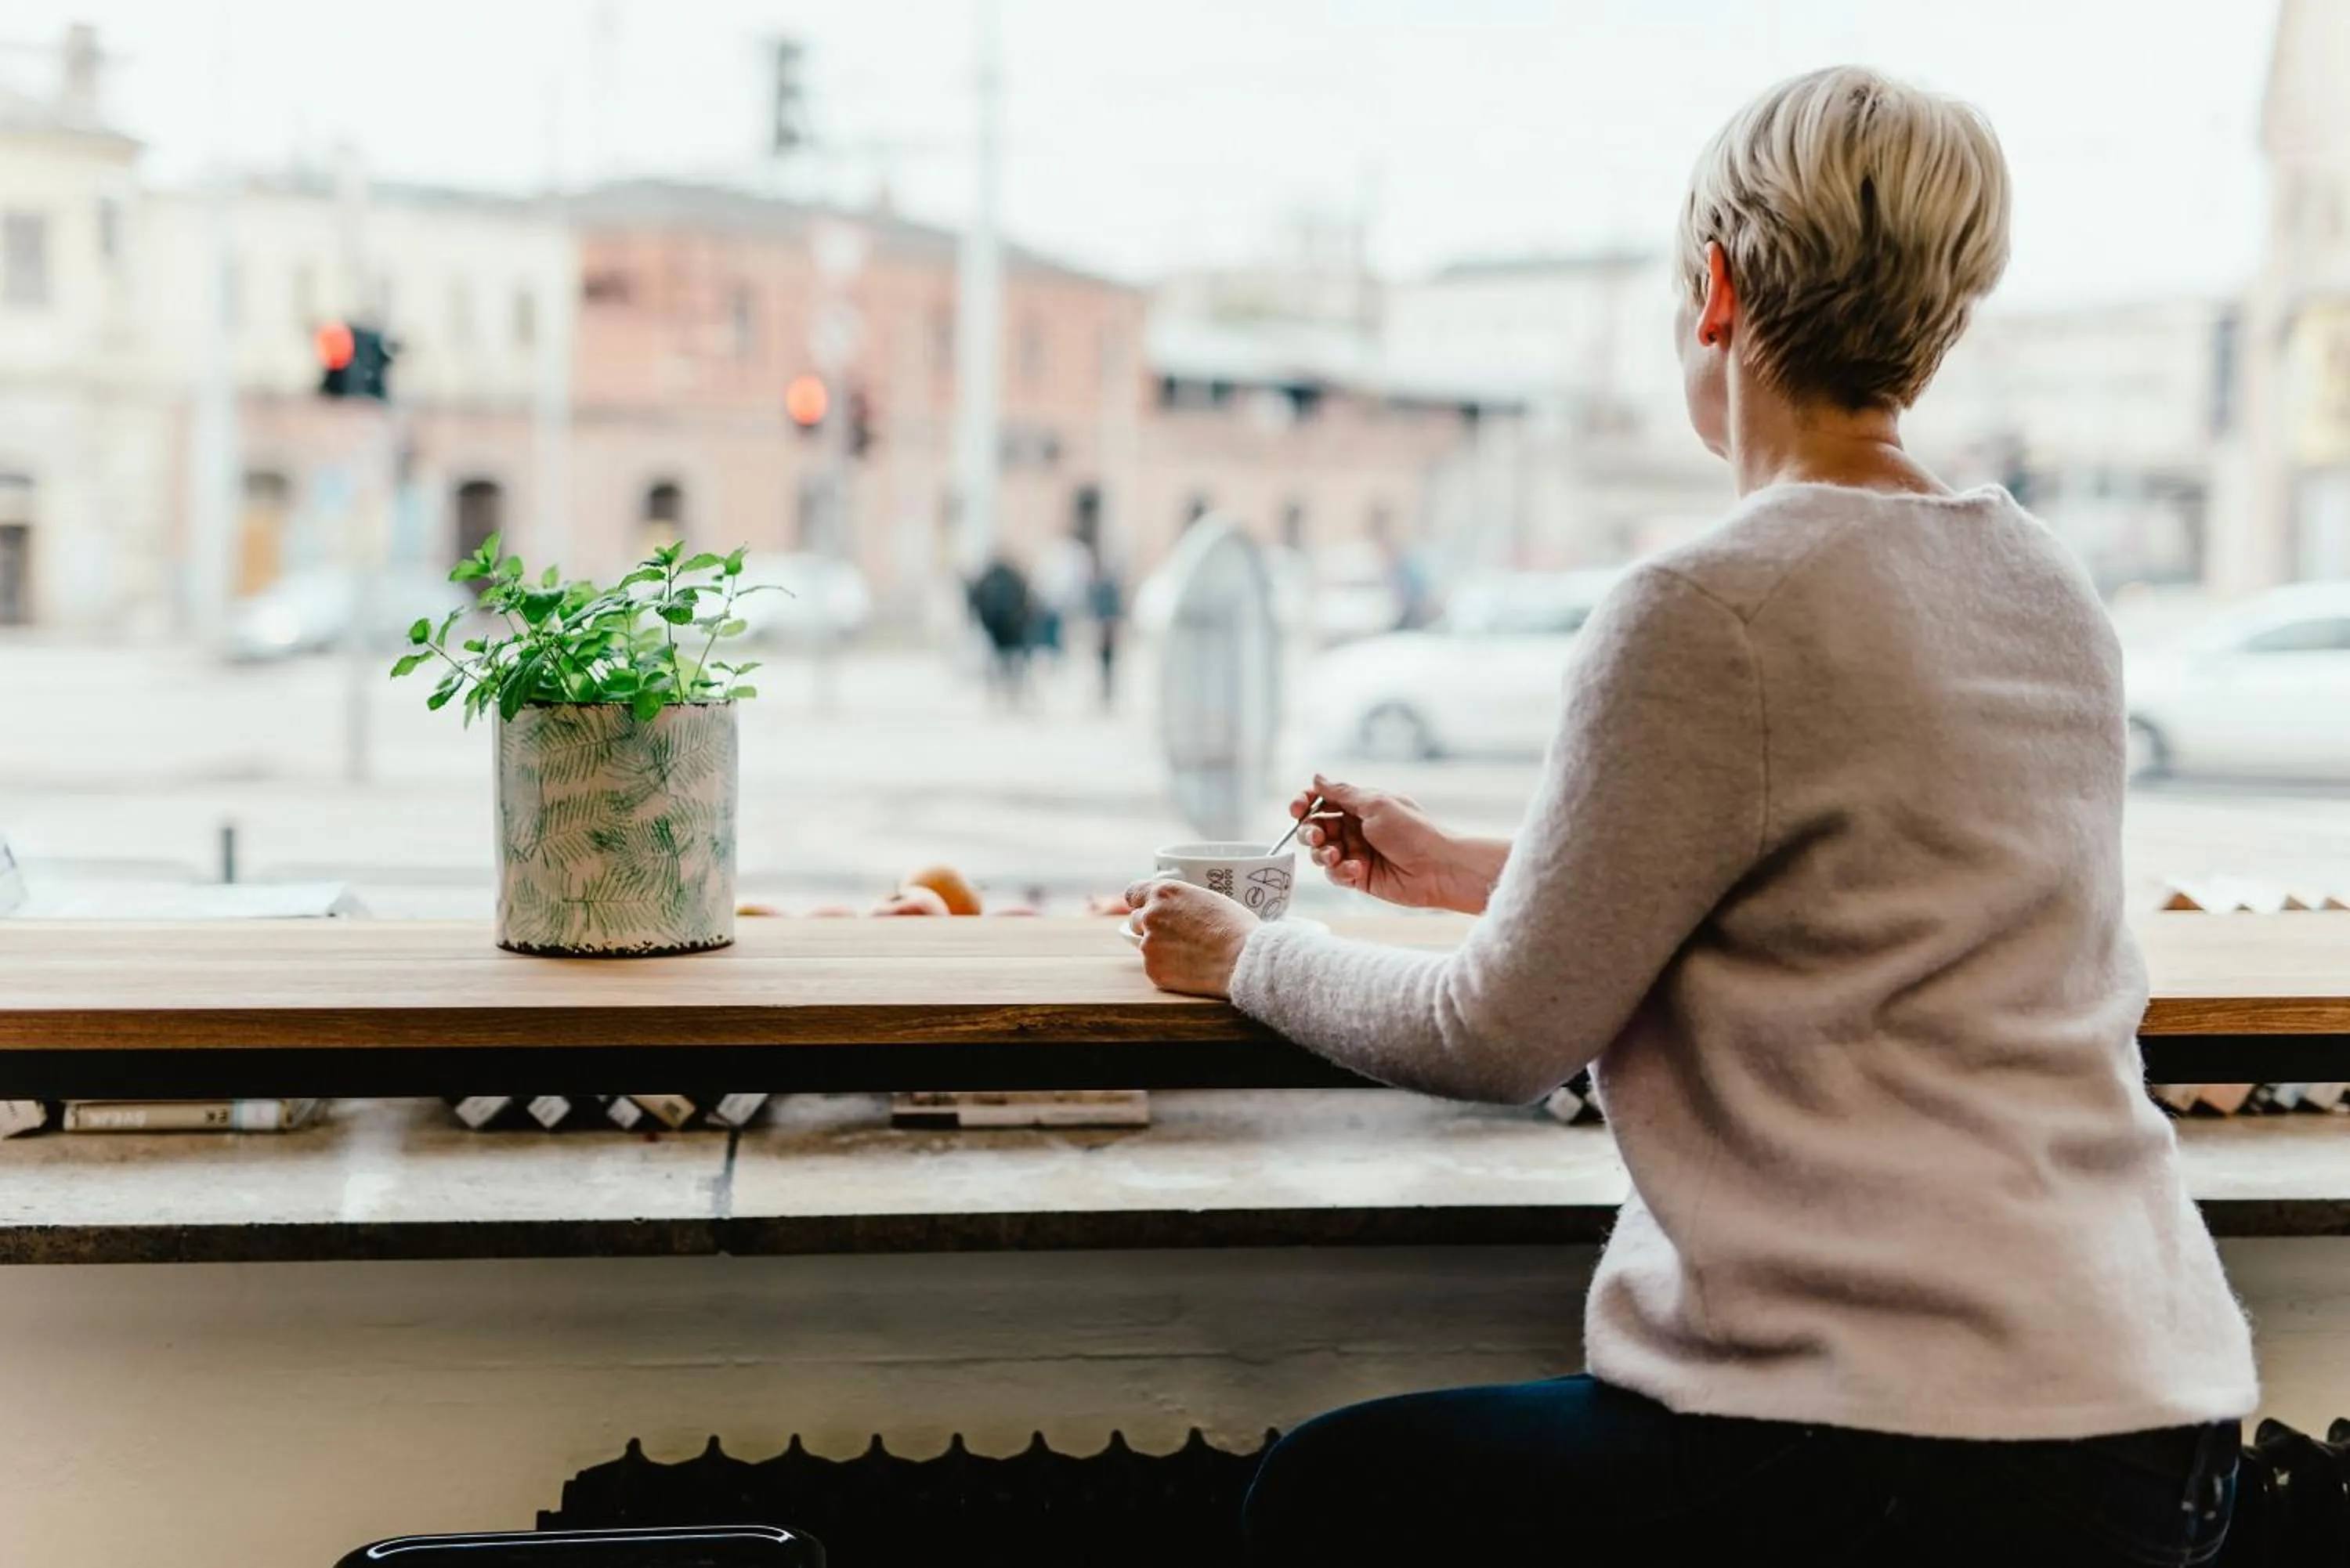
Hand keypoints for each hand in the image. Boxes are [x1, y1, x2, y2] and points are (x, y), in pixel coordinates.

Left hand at [1122, 878, 1256, 997]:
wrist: (1242, 958)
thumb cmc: (1235, 926)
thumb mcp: (1207, 898)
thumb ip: (1181, 901)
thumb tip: (1176, 910)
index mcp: (1163, 893)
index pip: (1133, 893)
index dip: (1139, 902)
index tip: (1145, 908)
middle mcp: (1150, 916)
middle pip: (1136, 920)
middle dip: (1152, 927)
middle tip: (1177, 936)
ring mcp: (1149, 945)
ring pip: (1147, 945)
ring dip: (1161, 949)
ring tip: (1190, 954)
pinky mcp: (1153, 970)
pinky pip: (1155, 967)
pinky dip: (1167, 969)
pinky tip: (1190, 968)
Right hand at [1291, 774, 1499, 913]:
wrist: (1438, 868)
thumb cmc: (1413, 831)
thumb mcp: (1376, 804)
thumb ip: (1342, 793)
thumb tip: (1317, 777)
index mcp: (1360, 805)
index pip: (1322, 800)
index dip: (1305, 803)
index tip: (1296, 810)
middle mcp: (1355, 828)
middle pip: (1316, 827)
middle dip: (1310, 832)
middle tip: (1318, 837)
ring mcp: (1355, 852)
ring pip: (1320, 852)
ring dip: (1323, 853)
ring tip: (1337, 855)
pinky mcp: (1358, 876)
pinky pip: (1334, 874)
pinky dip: (1339, 872)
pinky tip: (1355, 870)